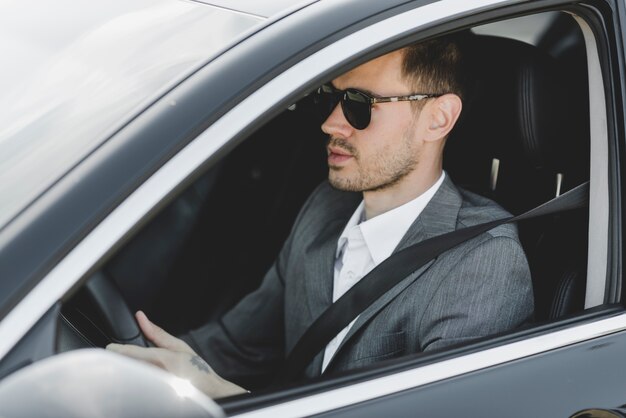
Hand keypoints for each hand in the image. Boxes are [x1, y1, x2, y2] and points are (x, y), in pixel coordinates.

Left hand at [107, 311, 246, 398]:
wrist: (209, 391)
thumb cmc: (196, 369)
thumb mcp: (179, 346)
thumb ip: (157, 333)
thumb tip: (141, 317)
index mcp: (161, 359)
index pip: (129, 353)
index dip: (116, 350)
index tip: (110, 348)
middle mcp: (155, 374)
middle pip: (126, 366)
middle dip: (120, 360)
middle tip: (118, 357)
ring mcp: (153, 387)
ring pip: (130, 377)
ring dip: (126, 371)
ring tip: (128, 368)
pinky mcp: (153, 397)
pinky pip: (136, 388)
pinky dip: (134, 382)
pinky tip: (138, 380)